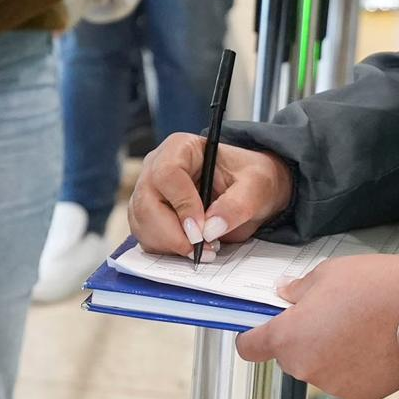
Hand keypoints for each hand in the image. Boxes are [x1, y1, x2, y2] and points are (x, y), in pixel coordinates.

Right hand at [128, 134, 293, 257]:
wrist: (248, 191)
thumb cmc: (251, 179)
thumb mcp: (256, 187)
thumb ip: (237, 206)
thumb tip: (210, 229)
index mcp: (181, 148)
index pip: (167, 174)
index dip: (182, 205)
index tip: (201, 231)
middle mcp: (156, 167)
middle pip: (146, 202)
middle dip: (172, 234)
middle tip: (201, 250)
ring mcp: (148, 191)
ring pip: (141, 223)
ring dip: (169, 245)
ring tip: (203, 250)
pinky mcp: (147, 215)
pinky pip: (145, 236)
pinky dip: (165, 250)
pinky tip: (191, 249)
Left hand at [236, 253, 398, 398]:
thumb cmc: (372, 286)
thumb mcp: (326, 274)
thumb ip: (297, 290)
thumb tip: (283, 294)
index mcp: (289, 337)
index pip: (250, 348)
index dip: (252, 337)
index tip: (260, 329)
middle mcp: (305, 368)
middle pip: (288, 357)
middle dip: (300, 340)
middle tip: (325, 316)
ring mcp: (333, 386)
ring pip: (318, 369)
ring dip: (328, 354)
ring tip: (356, 329)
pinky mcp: (361, 395)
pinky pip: (345, 380)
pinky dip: (352, 367)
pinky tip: (372, 345)